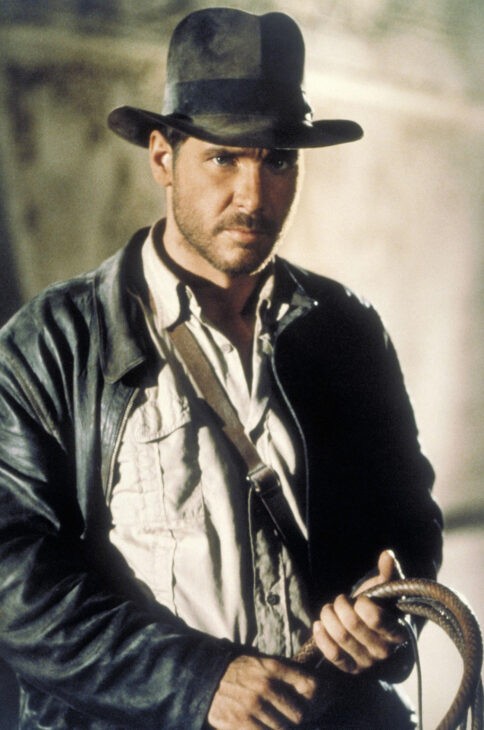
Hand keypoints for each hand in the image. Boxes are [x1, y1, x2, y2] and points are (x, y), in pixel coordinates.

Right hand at [207, 654, 317, 728]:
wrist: (207, 677)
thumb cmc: (241, 672)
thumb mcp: (263, 663)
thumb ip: (287, 673)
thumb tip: (318, 688)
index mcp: (273, 667)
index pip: (310, 685)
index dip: (318, 698)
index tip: (316, 704)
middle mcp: (265, 685)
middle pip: (299, 714)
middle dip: (296, 720)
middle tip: (290, 719)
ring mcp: (252, 705)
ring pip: (283, 729)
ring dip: (280, 729)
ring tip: (273, 722)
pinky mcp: (240, 722)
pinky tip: (261, 726)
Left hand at [312, 550, 406, 674]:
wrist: (368, 626)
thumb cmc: (378, 604)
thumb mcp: (385, 588)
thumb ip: (388, 572)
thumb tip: (387, 554)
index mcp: (397, 631)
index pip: (376, 619)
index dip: (362, 604)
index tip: (360, 598)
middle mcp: (384, 651)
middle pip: (352, 624)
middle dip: (341, 606)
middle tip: (340, 599)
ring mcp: (367, 662)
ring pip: (340, 636)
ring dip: (328, 616)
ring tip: (328, 608)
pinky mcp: (350, 668)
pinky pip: (332, 655)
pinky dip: (321, 636)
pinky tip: (319, 624)